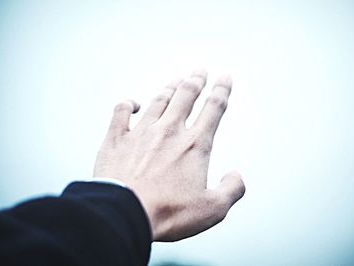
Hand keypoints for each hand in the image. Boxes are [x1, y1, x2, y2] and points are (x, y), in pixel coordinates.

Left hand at [93, 69, 244, 241]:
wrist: (124, 214)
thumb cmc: (168, 213)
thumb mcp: (212, 209)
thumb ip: (231, 190)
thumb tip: (236, 176)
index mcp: (195, 145)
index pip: (213, 109)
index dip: (221, 90)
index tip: (224, 78)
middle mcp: (170, 132)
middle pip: (186, 96)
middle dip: (196, 81)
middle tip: (200, 71)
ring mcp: (141, 133)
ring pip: (159, 100)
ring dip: (170, 88)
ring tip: (177, 81)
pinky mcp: (117, 139)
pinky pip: (121, 112)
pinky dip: (128, 104)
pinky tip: (134, 103)